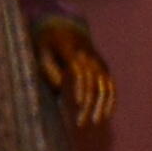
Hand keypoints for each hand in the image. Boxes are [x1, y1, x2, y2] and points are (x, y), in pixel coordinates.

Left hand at [33, 16, 114, 137]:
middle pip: (93, 83)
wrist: (63, 27)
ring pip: (105, 86)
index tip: (79, 104)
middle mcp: (90, 57)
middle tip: (80, 124)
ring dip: (101, 106)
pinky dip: (111, 100)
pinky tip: (107, 115)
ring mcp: (99, 62)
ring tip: (95, 122)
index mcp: (73, 50)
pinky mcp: (103, 68)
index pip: (80, 71)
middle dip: (89, 105)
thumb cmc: (47, 43)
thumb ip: (47, 66)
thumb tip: (59, 86)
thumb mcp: (41, 50)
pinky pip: (111, 86)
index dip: (81, 88)